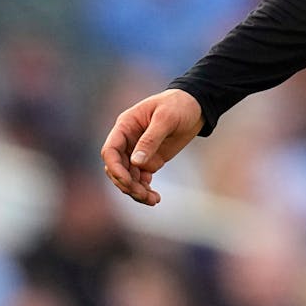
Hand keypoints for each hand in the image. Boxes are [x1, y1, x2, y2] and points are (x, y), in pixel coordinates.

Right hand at [100, 88, 203, 205]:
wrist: (195, 107)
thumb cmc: (178, 105)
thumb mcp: (166, 118)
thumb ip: (151, 139)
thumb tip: (136, 162)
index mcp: (125, 126)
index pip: (110, 150)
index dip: (114, 167)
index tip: (127, 181)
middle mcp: (128, 141)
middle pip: (117, 168)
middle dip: (127, 184)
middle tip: (143, 194)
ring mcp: (137, 152)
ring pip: (128, 178)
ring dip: (136, 191)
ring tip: (153, 200)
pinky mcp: (149, 161)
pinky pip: (141, 180)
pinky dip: (145, 190)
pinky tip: (155, 198)